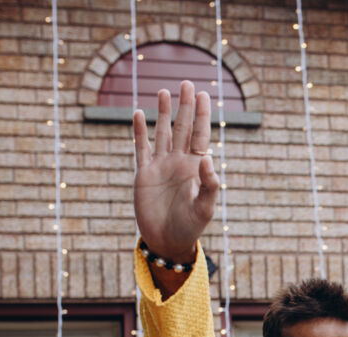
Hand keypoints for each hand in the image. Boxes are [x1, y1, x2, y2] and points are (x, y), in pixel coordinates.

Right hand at [133, 81, 217, 263]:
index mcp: (195, 168)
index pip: (200, 135)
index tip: (204, 95)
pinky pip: (141, 148)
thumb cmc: (190, 227)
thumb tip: (208, 158)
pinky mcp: (144, 173)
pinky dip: (139, 131)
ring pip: (163, 133)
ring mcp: (161, 166)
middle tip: (187, 83)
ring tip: (164, 91)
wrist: (166, 241)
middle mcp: (179, 162)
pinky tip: (138, 113)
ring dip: (164, 113)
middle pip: (183, 128)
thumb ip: (209, 184)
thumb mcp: (204, 208)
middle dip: (185, 106)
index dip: (202, 115)